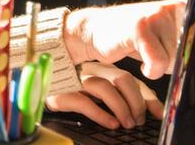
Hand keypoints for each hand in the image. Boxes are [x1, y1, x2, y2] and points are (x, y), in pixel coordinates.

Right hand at [45, 62, 162, 128]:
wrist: (36, 89)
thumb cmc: (70, 94)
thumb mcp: (97, 95)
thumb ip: (117, 99)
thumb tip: (143, 114)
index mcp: (103, 70)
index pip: (131, 80)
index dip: (147, 96)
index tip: (158, 113)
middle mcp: (92, 71)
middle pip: (121, 78)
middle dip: (135, 101)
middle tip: (138, 120)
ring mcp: (76, 80)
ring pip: (104, 87)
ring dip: (120, 107)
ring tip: (126, 124)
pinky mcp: (61, 92)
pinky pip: (83, 101)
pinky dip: (100, 114)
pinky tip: (110, 123)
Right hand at [63, 0, 185, 78]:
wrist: (97, 30)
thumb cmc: (137, 39)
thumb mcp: (168, 37)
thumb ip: (189, 45)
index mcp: (185, 8)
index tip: (186, 57)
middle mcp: (173, 8)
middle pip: (190, 53)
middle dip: (176, 63)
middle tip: (158, 54)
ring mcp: (155, 16)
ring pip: (174, 60)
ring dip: (161, 68)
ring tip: (147, 54)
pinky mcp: (139, 28)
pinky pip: (157, 63)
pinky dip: (151, 71)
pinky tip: (143, 65)